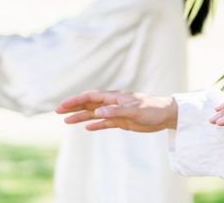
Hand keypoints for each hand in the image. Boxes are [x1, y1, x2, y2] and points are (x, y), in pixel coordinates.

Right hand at [56, 90, 177, 132]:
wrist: (166, 115)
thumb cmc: (152, 109)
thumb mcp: (134, 110)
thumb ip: (115, 111)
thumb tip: (98, 112)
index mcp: (115, 97)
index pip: (91, 97)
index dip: (76, 100)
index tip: (63, 105)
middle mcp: (113, 103)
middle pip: (89, 104)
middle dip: (74, 107)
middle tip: (57, 111)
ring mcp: (117, 112)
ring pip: (95, 114)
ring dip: (81, 117)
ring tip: (66, 121)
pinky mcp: (122, 121)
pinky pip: (105, 123)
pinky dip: (96, 125)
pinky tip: (87, 128)